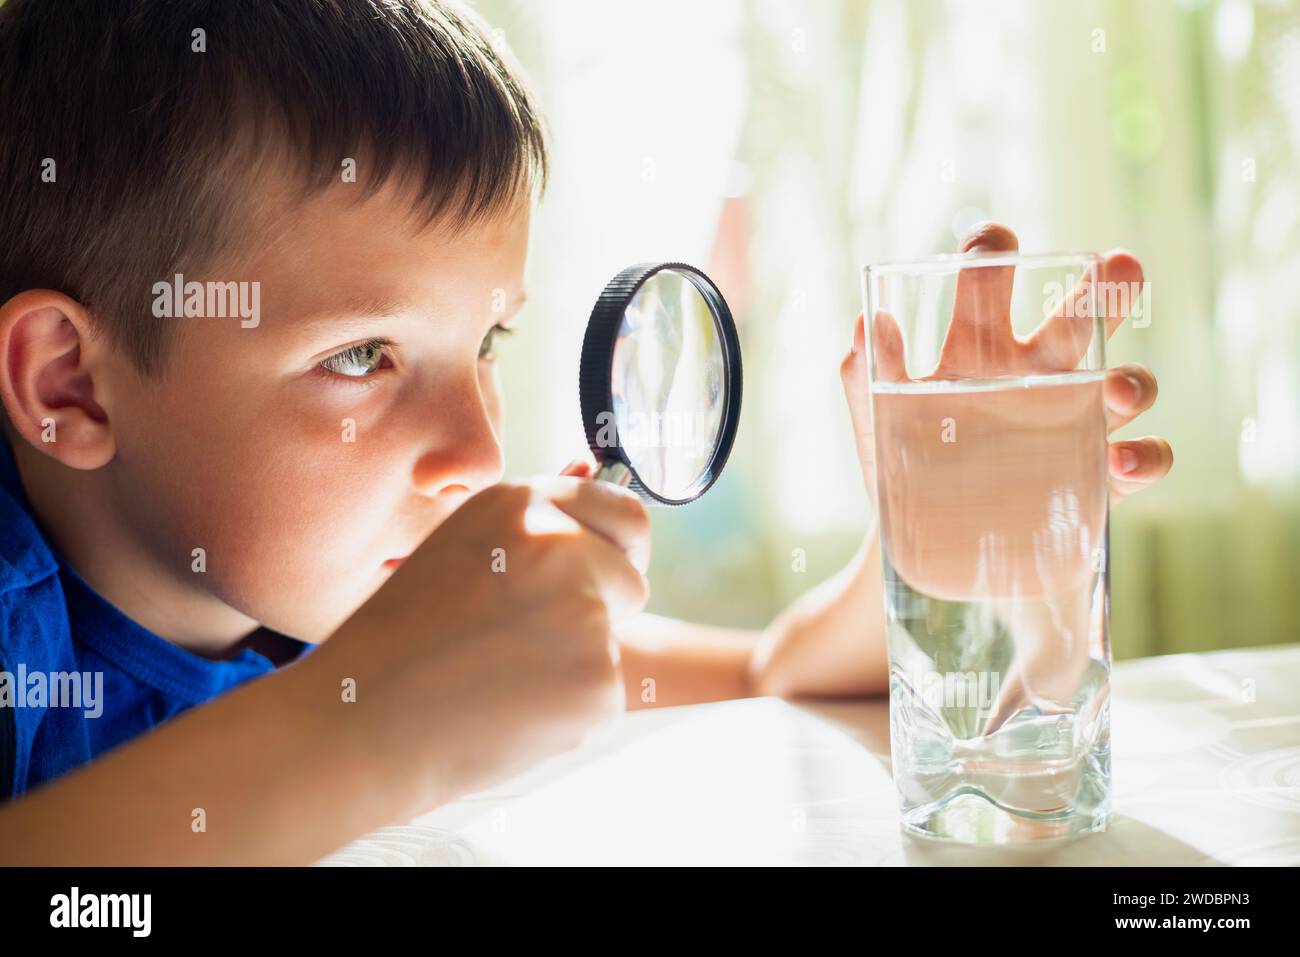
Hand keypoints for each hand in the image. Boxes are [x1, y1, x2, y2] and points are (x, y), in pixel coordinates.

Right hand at [312, 472, 650, 811]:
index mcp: (522, 504)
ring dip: (574, 665)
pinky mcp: (596, 678)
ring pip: (614, 641)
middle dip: (601, 609)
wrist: (364, 723)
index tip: (593, 575)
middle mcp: (560, 545)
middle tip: (526, 639)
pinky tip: (507, 710)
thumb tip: (598, 466)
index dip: (616, 551)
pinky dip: (568, 711)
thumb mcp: (464, 548)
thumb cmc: (405, 639)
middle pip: (632, 579)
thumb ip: (536, 519)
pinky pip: (603, 694)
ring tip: (498, 676)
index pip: (626, 513)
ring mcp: (583, 611)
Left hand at [843, 222, 1171, 511]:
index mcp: (979, 347)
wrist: (922, 548)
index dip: (994, 251)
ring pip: (1126, 385)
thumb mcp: (877, 423)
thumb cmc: (903, 466)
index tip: (994, 240)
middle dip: (1104, 289)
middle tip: (1119, 265)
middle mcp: (1037, 375)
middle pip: (1080, 319)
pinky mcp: (1098, 480)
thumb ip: (866, 375)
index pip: (991, 280)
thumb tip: (868, 321)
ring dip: (1133, 380)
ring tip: (1117, 388)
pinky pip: (1139, 461)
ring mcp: (1075, 424)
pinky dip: (1142, 459)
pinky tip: (1120, 462)